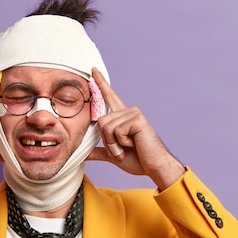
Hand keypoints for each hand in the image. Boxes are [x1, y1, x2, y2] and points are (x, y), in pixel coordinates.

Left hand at [86, 68, 184, 189]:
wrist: (154, 167)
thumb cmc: (137, 160)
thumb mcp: (113, 155)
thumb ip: (98, 152)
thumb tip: (82, 155)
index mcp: (122, 117)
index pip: (109, 96)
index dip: (100, 83)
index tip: (93, 69)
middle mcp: (128, 111)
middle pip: (100, 121)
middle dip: (107, 141)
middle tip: (121, 150)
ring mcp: (133, 113)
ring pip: (106, 126)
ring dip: (113, 144)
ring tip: (128, 148)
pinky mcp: (137, 119)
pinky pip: (116, 131)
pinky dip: (121, 143)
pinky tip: (134, 144)